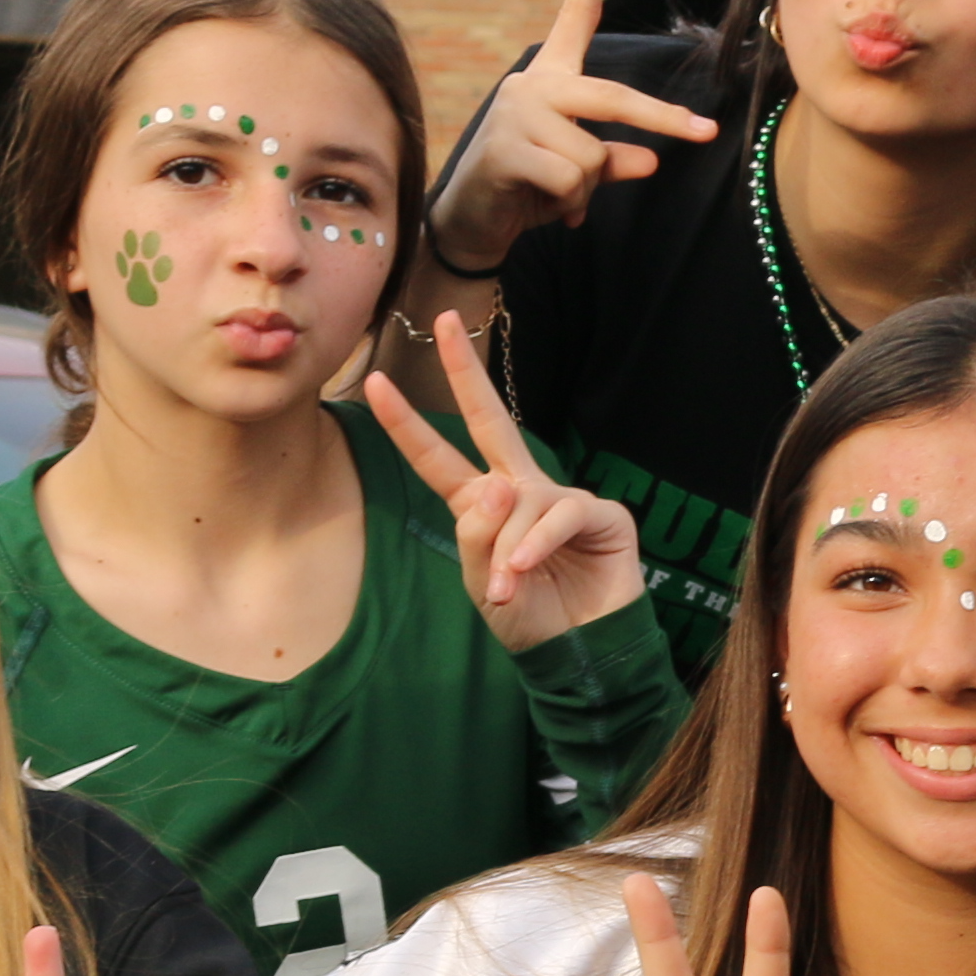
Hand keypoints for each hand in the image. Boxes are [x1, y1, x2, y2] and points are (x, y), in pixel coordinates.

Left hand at [368, 318, 648, 653]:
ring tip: (507, 585)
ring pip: (519, 498)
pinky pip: (557, 515)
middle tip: (449, 322)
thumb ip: (477, 537)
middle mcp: (519, 491)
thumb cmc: (530, 618)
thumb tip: (498, 484)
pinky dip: (535, 544)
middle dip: (466, 371)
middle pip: (488, 419)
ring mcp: (561, 498)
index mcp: (482, 505)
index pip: (438, 457)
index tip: (375, 382)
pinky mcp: (601, 514)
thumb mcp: (482, 585)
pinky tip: (526, 568)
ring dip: (507, 546)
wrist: (580, 653)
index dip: (407, 423)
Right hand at [430, 0, 728, 254]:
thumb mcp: (580, 172)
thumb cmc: (530, 189)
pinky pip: (570, 179)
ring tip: (556, 197)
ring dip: (586, 191)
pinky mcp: (503, 148)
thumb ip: (613, 159)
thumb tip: (650, 160)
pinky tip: (541, 204)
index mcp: (552, 78)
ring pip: (593, 155)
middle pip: (612, 95)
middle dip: (663, 118)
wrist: (472, 224)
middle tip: (705, 132)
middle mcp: (532, 85)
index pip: (573, 17)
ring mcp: (515, 113)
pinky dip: (569, 205)